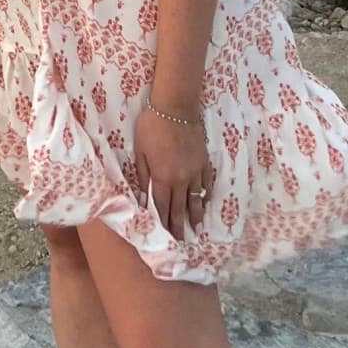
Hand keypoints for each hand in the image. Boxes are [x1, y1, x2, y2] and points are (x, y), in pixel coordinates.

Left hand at [135, 105, 214, 239]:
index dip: (164, 223)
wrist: (176, 107)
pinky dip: (205, 195)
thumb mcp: (140, 151)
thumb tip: (143, 199)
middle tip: (181, 240)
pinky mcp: (204, 161)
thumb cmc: (152, 126)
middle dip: (179, 225)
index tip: (165, 236)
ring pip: (195, 198)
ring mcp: (195, 171)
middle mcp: (180, 179)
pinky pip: (206, 183)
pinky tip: (204, 202)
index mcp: (162, 177)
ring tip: (195, 228)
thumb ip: (143, 176)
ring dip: (194, 214)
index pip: (163, 206)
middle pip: (180, 207)